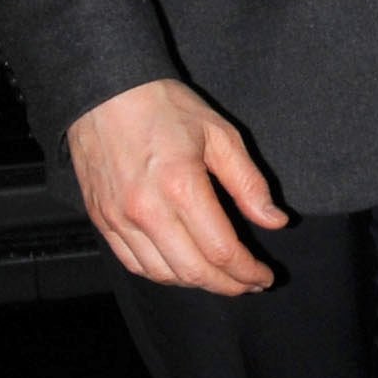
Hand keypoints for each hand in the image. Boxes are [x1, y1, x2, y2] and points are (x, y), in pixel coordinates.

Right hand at [67, 77, 288, 294]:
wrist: (104, 92)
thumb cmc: (166, 107)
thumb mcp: (220, 134)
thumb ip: (249, 183)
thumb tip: (275, 221)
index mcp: (181, 186)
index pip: (221, 250)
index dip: (247, 272)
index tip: (265, 277)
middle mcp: (147, 211)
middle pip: (193, 271)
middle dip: (228, 286)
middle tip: (250, 284)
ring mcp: (119, 219)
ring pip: (162, 274)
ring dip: (196, 284)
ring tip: (221, 279)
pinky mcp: (101, 221)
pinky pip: (133, 263)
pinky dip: (162, 274)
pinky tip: (183, 269)